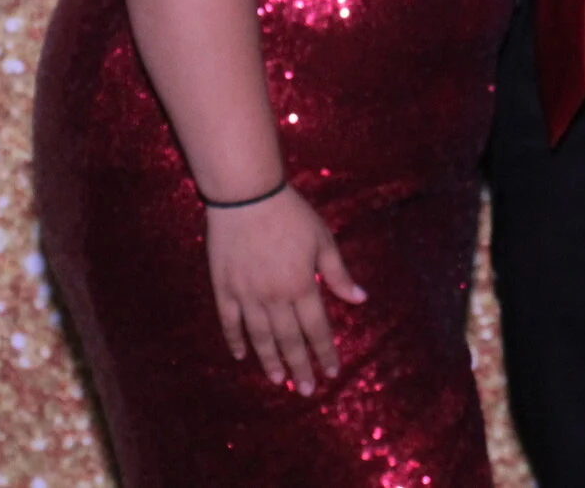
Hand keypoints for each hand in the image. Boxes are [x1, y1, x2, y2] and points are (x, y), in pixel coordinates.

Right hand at [204, 186, 364, 394]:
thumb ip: (338, 273)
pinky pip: (229, 321)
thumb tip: (360, 299)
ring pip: (260, 337)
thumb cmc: (290, 214)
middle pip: (289, 340)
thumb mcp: (322, 239)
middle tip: (307, 390)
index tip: (332, 372)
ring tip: (279, 380)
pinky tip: (242, 356)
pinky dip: (236, 340)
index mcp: (302, 285)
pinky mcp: (224, 287)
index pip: (317, 328)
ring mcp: (246, 294)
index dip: (325, 352)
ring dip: (270, 361)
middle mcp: (274, 296)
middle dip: (300, 366)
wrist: (246, 195)